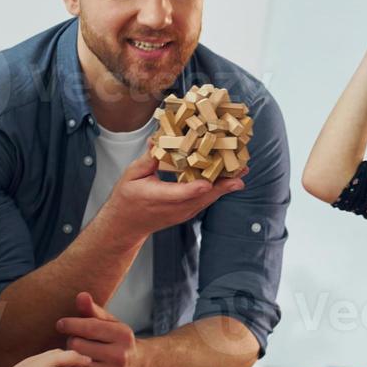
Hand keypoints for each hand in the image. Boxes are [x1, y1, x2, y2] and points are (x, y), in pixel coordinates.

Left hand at [57, 292, 144, 366]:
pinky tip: (79, 365)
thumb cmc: (119, 341)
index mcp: (122, 334)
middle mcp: (120, 355)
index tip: (61, 324)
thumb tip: (81, 295)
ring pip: (77, 361)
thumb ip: (93, 310)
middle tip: (76, 340)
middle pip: (78, 345)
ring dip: (73, 356)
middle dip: (73, 340)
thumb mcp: (111, 323)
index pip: (89, 327)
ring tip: (78, 352)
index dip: (71, 324)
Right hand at [102, 153, 244, 247]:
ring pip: (207, 200)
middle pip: (202, 198)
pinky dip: (218, 190)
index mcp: (157, 198)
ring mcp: (182, 213)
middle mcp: (174, 208)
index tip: (209, 182)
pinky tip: (229, 179)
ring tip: (241, 171)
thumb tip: (157, 141)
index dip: (195, 188)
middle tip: (241, 170)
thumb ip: (147, 160)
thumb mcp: (131, 176)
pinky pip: (205, 201)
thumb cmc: (126, 199)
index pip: (179, 194)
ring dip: (225, 186)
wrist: (125, 225)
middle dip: (223, 185)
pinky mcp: (187, 212)